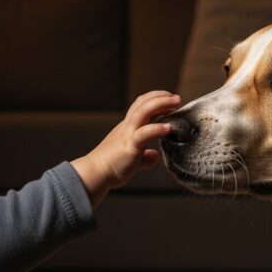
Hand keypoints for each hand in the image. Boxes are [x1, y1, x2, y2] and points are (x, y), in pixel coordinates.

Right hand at [72, 91, 180, 206]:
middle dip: (161, 96)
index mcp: (127, 128)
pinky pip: (144, 133)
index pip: (141, 105)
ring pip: (143, 111)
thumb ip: (143, 156)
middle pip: (143, 102)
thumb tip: (154, 156)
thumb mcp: (131, 158)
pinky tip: (168, 128)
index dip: (156, 100)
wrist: (94, 174)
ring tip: (176, 103)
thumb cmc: (111, 167)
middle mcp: (127, 127)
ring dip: (161, 103)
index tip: (171, 101)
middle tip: (177, 98)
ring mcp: (128, 134)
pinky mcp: (130, 146)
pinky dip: (157, 128)